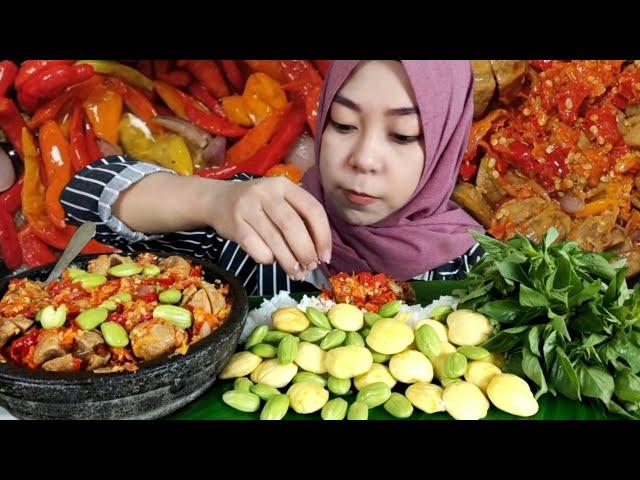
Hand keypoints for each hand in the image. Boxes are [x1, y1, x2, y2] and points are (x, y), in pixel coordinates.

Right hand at [208, 176, 331, 279]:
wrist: (216, 200)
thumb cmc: (258, 205)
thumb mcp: (279, 201)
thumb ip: (299, 219)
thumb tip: (318, 253)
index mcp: (284, 185)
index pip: (312, 209)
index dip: (323, 236)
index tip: (325, 256)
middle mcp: (266, 192)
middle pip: (293, 226)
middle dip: (306, 251)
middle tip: (310, 266)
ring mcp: (248, 208)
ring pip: (275, 240)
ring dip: (289, 262)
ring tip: (296, 272)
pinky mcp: (234, 226)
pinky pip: (257, 249)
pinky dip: (268, 259)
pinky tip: (271, 260)